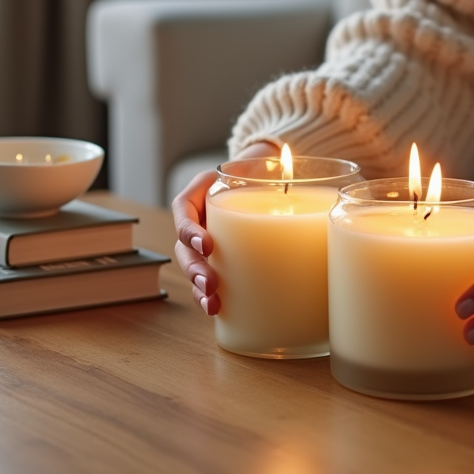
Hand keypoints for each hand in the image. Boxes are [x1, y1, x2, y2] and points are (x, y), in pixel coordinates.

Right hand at [172, 142, 279, 315]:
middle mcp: (199, 218)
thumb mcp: (259, 164)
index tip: (208, 245)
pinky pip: (206, 278)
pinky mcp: (219, 258)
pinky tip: (216, 309)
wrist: (264, 177)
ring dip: (197, 288)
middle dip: (194, 268)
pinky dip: (208, 294)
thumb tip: (290, 170)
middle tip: (210, 283)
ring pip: (191, 266)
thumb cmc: (259, 170)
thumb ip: (270, 169)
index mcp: (201, 193)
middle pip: (184, 246)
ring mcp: (206, 240)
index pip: (184, 210)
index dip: (190, 230)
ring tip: (211, 304)